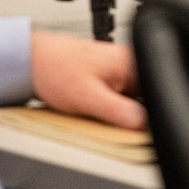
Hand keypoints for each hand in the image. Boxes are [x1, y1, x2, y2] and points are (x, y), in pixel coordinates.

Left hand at [30, 31, 146, 129]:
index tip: (133, 128)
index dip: (151, 116)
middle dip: (131, 116)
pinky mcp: (106, 77)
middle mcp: (126, 62)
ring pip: (130, 102)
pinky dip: (108, 108)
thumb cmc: (55, 69)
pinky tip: (91, 107)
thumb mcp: (90, 98)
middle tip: (106, 118)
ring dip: (118, 113)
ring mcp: (116, 69)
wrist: (31, 61)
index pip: (157, 92)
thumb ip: (121, 111)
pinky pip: (117, 99)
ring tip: (94, 108)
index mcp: (129, 61)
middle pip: (145, 99)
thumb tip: (144, 125)